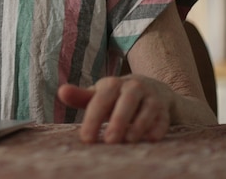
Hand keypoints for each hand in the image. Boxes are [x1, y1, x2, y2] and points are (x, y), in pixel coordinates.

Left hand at [57, 75, 171, 143]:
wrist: (152, 89)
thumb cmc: (117, 97)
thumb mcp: (100, 94)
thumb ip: (81, 96)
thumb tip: (61, 91)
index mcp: (112, 84)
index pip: (101, 100)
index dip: (93, 119)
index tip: (86, 139)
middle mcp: (133, 88)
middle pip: (126, 102)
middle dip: (118, 121)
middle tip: (109, 141)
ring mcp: (151, 98)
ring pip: (147, 109)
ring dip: (138, 125)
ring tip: (128, 141)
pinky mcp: (164, 109)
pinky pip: (163, 119)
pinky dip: (157, 128)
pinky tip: (150, 139)